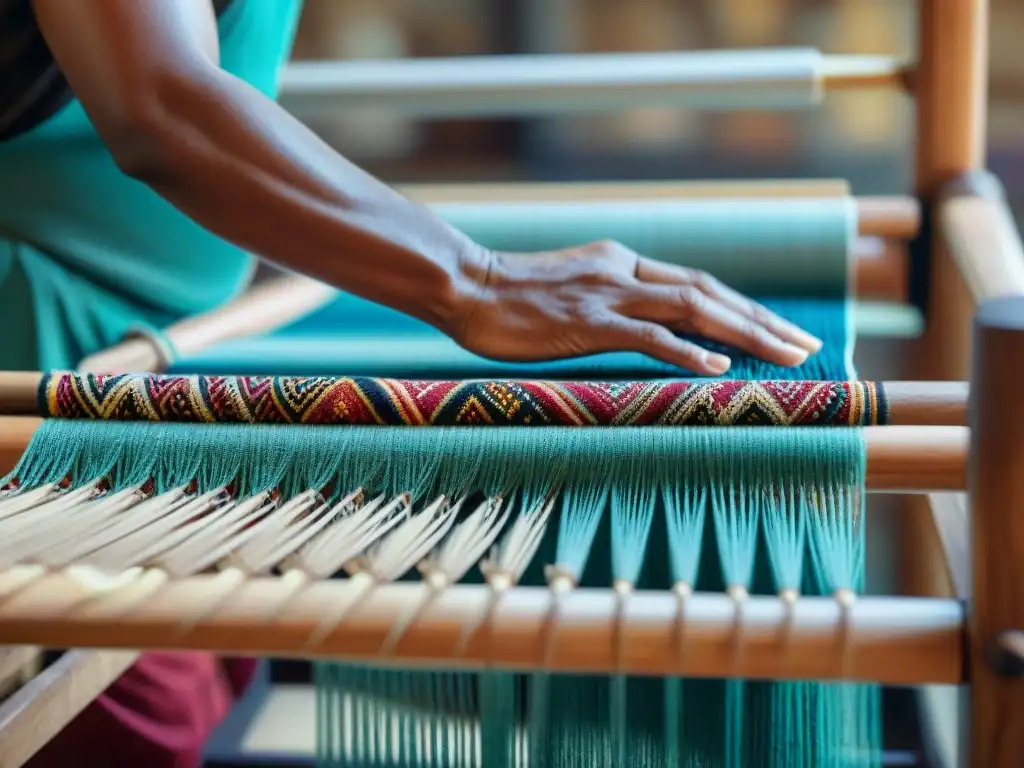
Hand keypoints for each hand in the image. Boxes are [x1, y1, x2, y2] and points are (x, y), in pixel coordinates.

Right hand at [452, 241, 822, 376]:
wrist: (466, 288)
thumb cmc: (510, 299)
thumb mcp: (570, 291)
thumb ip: (608, 302)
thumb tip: (642, 329)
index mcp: (622, 262)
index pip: (698, 283)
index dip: (744, 307)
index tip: (779, 330)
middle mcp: (624, 271)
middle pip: (711, 292)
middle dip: (764, 320)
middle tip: (806, 345)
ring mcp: (608, 294)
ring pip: (693, 309)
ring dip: (745, 333)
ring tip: (787, 356)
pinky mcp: (588, 321)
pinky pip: (648, 336)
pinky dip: (688, 351)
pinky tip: (720, 368)